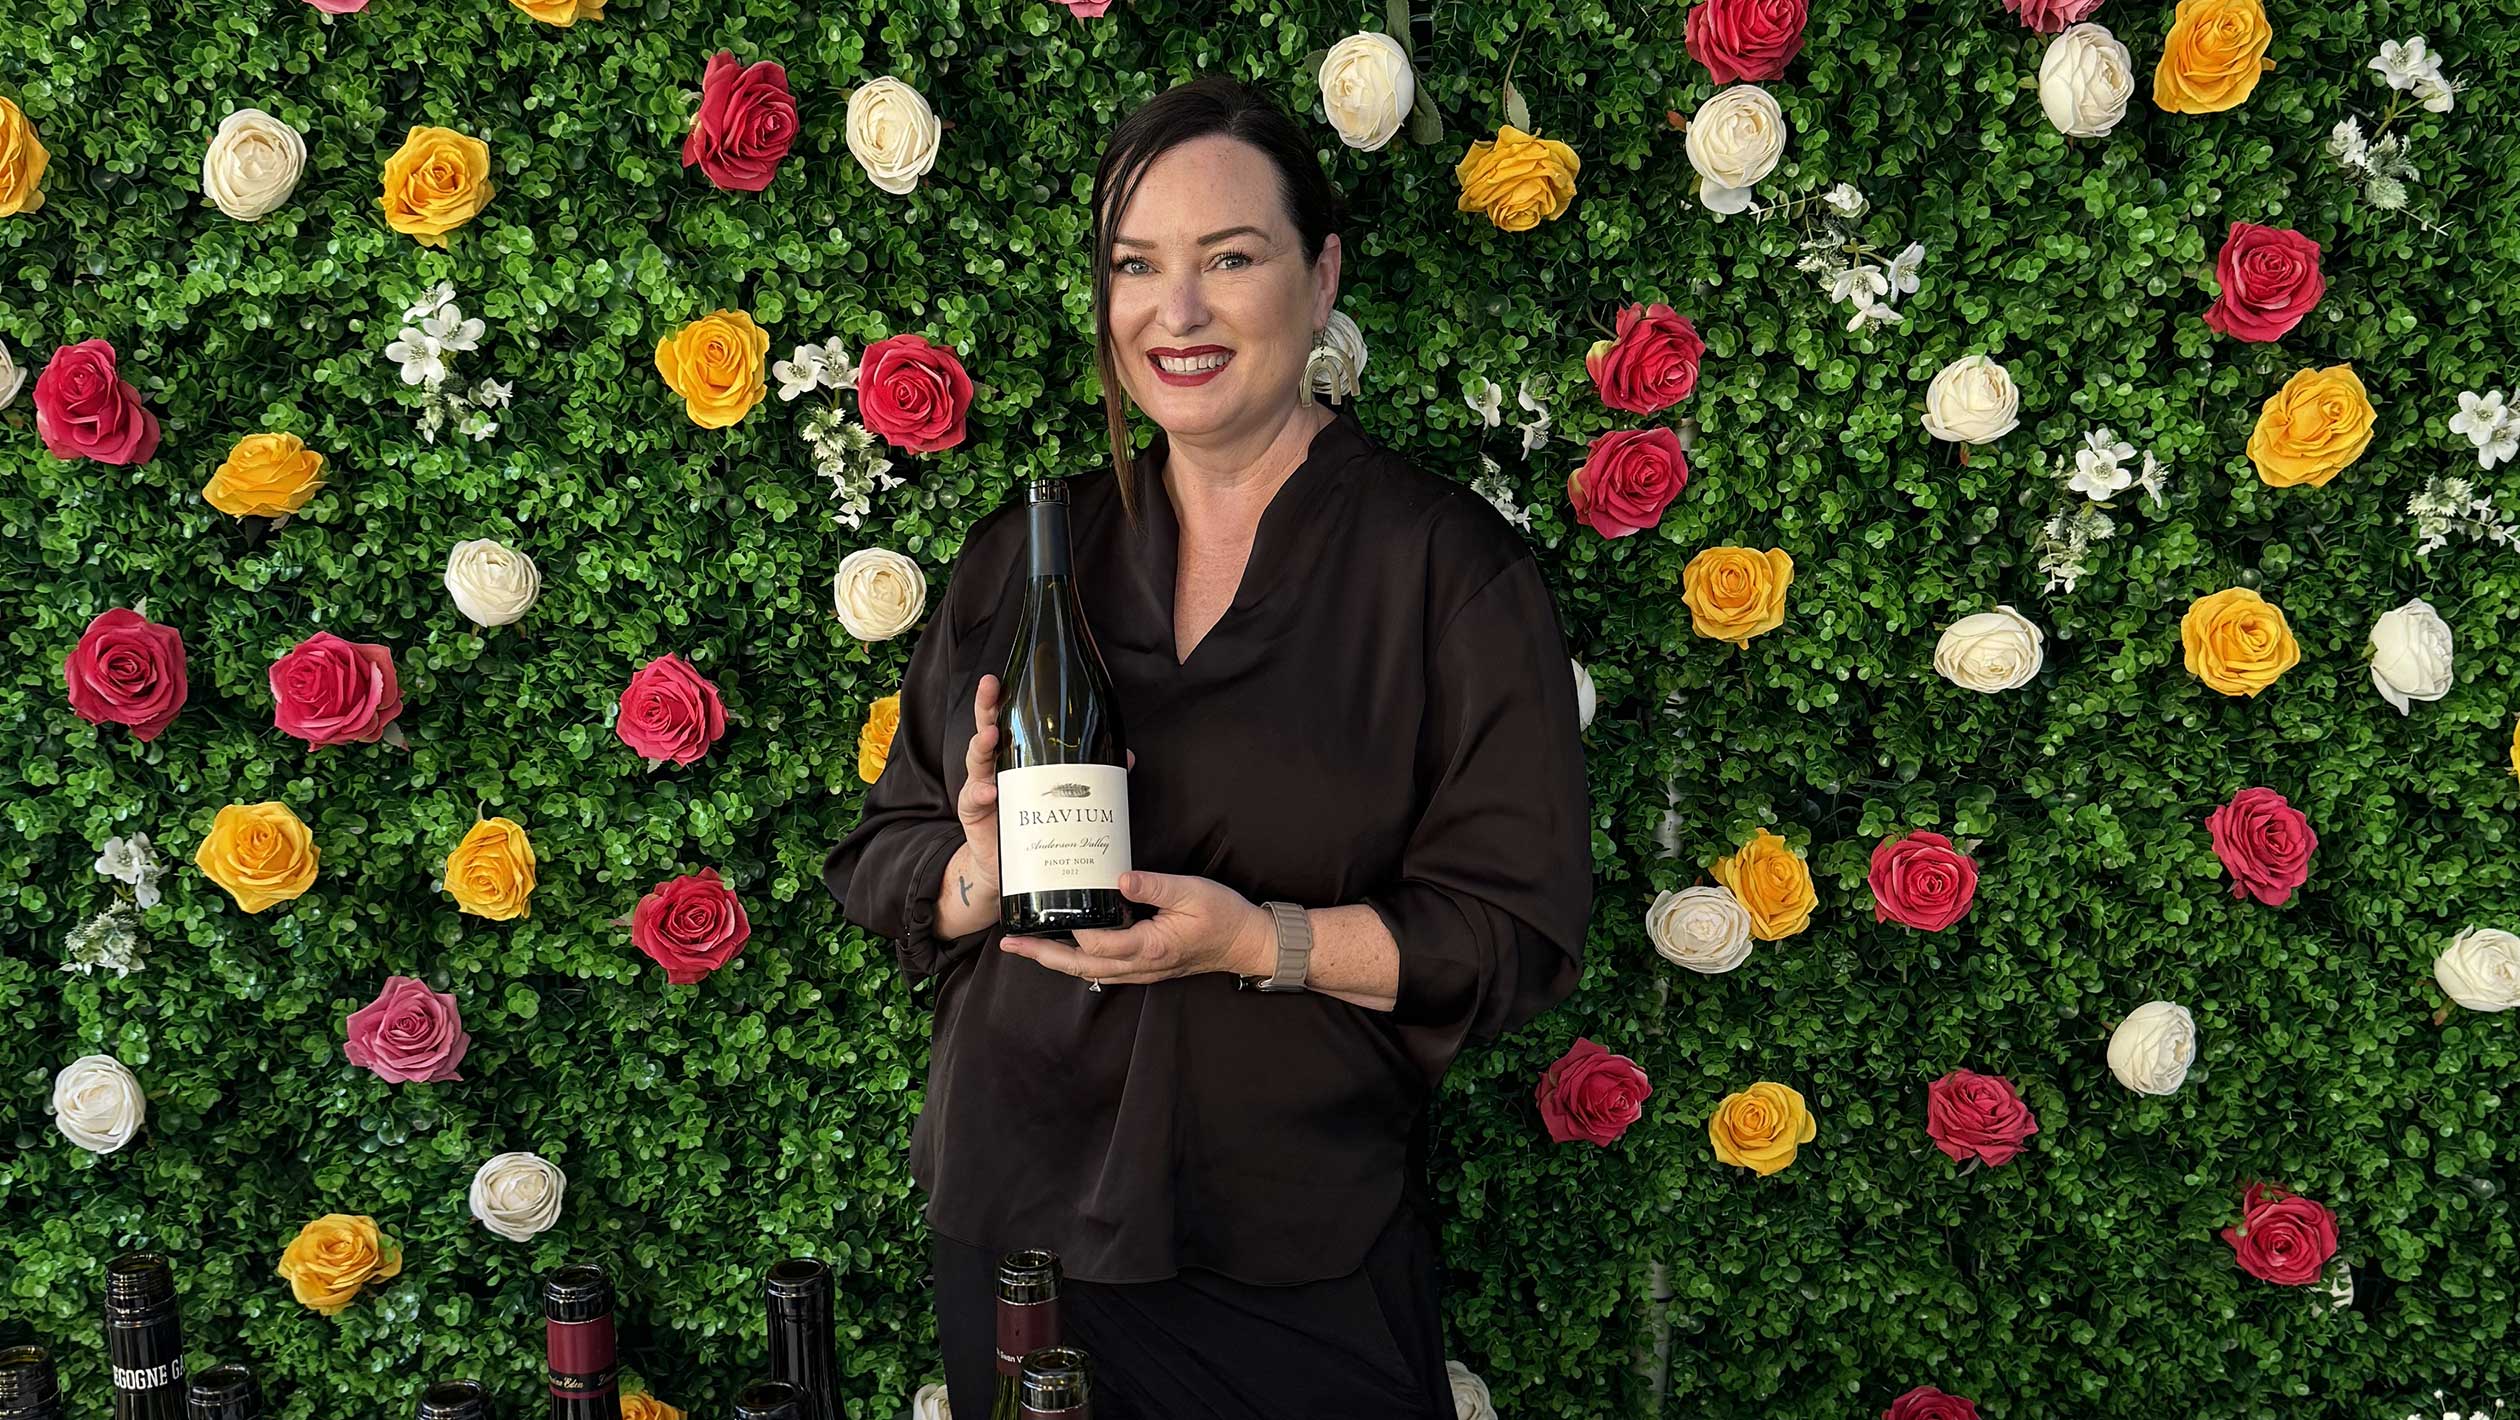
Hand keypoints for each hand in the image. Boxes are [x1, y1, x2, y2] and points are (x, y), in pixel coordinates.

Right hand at [960, 672, 1132, 892]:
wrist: (1008, 866)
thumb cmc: (1034, 821)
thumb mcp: (1059, 795)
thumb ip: (1090, 772)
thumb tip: (1126, 757)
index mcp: (1014, 755)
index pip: (1007, 720)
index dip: (1001, 698)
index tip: (999, 678)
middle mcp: (993, 767)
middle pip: (985, 730)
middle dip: (985, 707)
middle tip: (990, 688)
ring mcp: (980, 788)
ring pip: (975, 762)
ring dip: (981, 746)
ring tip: (991, 737)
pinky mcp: (974, 814)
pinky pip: (972, 800)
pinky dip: (980, 794)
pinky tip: (991, 792)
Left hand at [1000, 871, 1270, 987]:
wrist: (1246, 943)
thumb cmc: (1222, 916)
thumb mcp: (1192, 892)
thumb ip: (1154, 885)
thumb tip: (1118, 878)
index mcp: (1149, 947)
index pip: (1097, 944)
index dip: (1069, 930)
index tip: (1044, 913)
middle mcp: (1139, 965)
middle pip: (1081, 966)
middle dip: (1042, 955)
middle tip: (1010, 944)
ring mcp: (1141, 970)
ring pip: (1088, 971)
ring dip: (1055, 960)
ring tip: (1025, 947)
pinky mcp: (1143, 966)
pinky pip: (1102, 969)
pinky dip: (1076, 960)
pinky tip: (1062, 947)